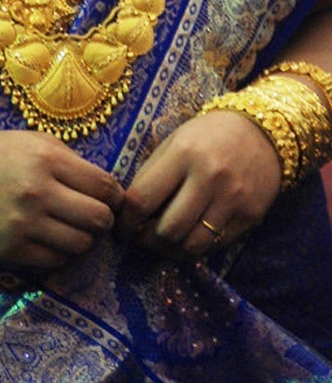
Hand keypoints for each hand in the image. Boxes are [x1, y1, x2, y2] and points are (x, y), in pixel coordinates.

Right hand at [0, 130, 123, 268]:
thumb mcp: (35, 141)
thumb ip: (72, 162)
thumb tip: (108, 190)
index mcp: (48, 158)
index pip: (104, 186)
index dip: (115, 196)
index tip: (112, 199)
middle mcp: (39, 191)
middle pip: (99, 219)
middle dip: (103, 219)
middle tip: (94, 216)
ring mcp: (25, 224)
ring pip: (81, 244)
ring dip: (83, 238)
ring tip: (71, 227)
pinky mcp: (13, 250)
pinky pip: (56, 260)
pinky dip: (61, 252)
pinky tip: (51, 237)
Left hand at [117, 111, 281, 256]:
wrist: (262, 132)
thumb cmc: (209, 136)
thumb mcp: (176, 141)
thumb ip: (153, 173)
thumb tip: (127, 211)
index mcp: (183, 153)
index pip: (143, 199)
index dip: (126, 221)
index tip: (121, 227)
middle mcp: (209, 177)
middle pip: (167, 229)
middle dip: (146, 240)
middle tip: (140, 238)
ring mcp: (232, 199)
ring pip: (191, 245)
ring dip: (170, 250)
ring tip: (162, 243)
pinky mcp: (250, 216)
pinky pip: (215, 245)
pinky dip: (196, 248)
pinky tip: (187, 239)